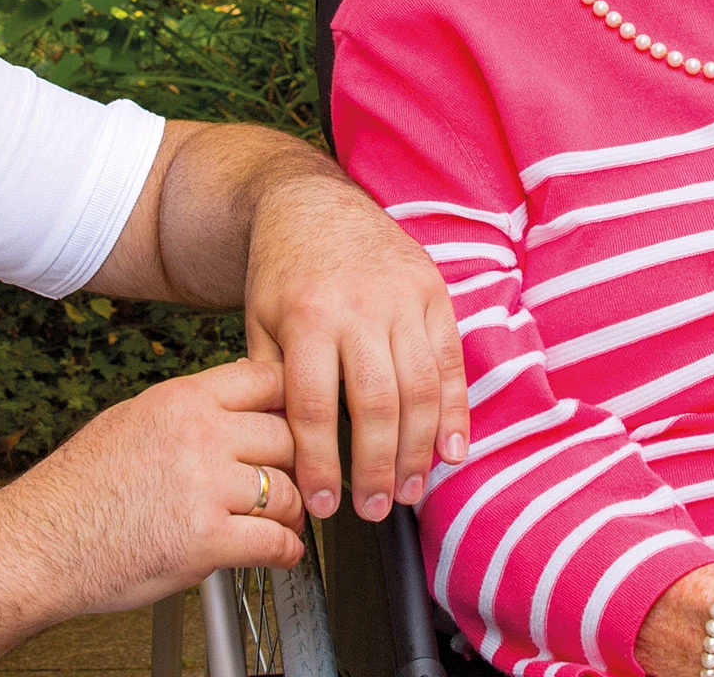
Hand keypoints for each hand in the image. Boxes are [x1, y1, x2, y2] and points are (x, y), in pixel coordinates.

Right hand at [9, 359, 306, 615]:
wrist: (37, 544)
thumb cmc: (74, 491)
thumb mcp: (129, 421)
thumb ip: (185, 410)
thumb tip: (230, 399)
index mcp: (179, 400)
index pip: (266, 379)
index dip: (289, 403)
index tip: (296, 423)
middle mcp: (197, 435)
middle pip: (287, 436)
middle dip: (294, 464)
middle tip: (291, 480)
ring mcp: (204, 487)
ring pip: (285, 491)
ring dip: (291, 512)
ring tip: (284, 522)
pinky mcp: (207, 541)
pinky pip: (274, 542)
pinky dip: (286, 551)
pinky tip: (281, 552)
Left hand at [243, 171, 469, 521]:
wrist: (310, 204)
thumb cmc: (281, 273)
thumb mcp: (257, 323)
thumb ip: (271, 384)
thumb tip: (285, 456)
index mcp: (307, 318)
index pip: (316, 408)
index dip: (321, 464)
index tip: (323, 505)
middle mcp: (359, 308)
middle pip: (376, 404)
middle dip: (378, 467)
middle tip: (376, 509)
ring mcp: (402, 298)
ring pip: (421, 388)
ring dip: (419, 449)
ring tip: (410, 491)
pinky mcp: (433, 292)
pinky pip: (451, 361)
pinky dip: (456, 411)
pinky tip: (452, 451)